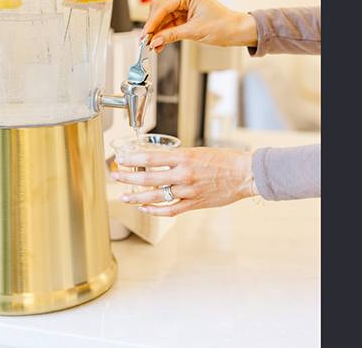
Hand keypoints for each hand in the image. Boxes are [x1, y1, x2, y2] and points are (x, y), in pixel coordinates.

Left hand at [111, 147, 258, 216]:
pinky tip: (145, 208)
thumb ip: (179, 158)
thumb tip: (160, 161)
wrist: (245, 174)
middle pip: (148, 177)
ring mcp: (188, 190)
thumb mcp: (198, 151)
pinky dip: (155, 210)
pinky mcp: (195, 203)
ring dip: (137, 197)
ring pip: (156, 196)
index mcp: (184, 157)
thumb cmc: (225, 160)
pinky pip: (171, 209)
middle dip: (128, 177)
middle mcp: (184, 174)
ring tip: (124, 196)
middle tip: (116, 176)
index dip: (132, 160)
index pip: (151, 158)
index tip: (121, 160)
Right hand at [140, 0, 257, 53]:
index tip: (145, 34)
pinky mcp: (184, 17)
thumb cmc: (223, 25)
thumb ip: (172, 35)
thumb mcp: (195, 31)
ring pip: (162, 19)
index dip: (152, 21)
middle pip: (159, 10)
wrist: (236, 31)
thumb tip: (155, 40)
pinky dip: (163, 34)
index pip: (163, 6)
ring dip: (156, 32)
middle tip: (146, 40)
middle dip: (152, 26)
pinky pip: (168, 25)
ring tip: (152, 45)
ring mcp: (183, 7)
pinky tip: (159, 44)